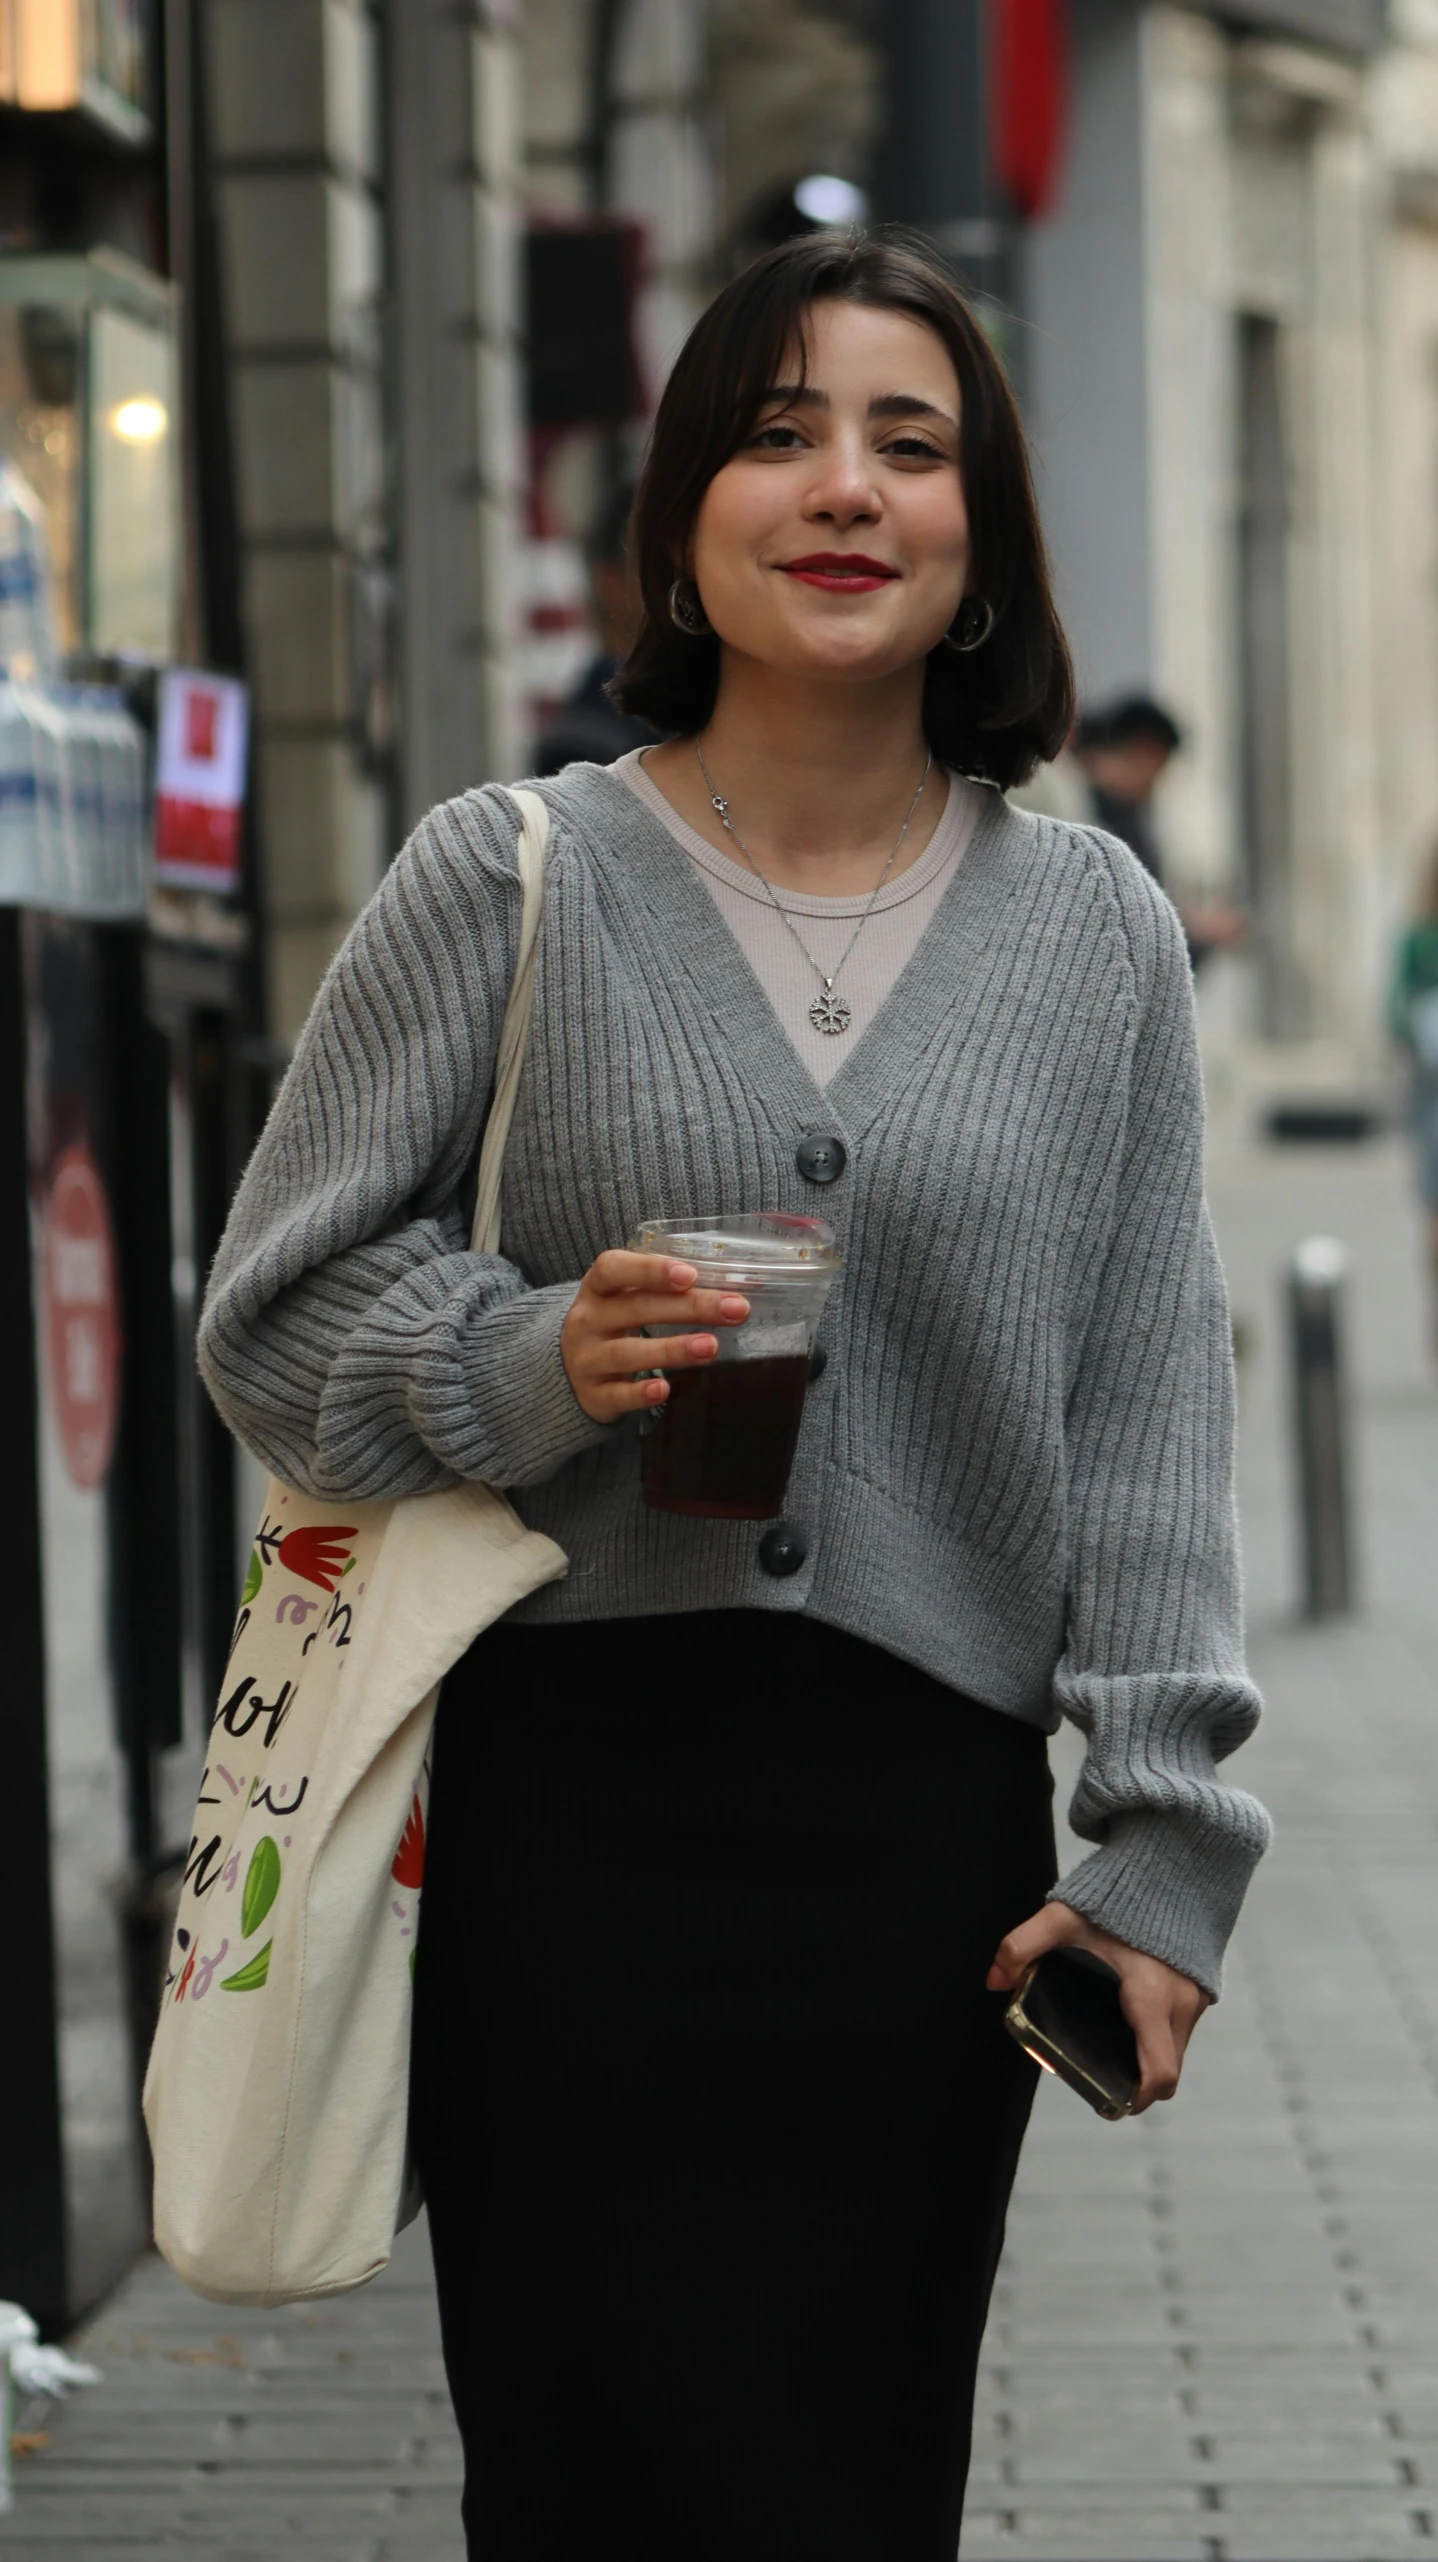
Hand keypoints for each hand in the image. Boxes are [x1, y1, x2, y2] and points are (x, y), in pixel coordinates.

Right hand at [560, 1250, 749, 1424]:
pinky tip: (664, 1388)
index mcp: (597, 1288)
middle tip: (735, 1310)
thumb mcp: (622, 1298)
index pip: (613, 1269)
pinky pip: (618, 1395)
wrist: (568, 1369)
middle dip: (689, 1307)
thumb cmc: (611, 1323)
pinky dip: (640, 1394)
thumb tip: (728, 1288)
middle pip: (636, 1309)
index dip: (650, 1270)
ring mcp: (587, 1359)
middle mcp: (587, 1321)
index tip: (689, 1275)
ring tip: (710, 1346)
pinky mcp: (594, 1395)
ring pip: (628, 1353)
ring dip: (672, 1349)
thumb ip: (662, 1289)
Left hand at [987, 1899, 1208, 2114]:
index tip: (1111, 2103)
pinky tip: (1126, 2017)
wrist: (1173, 1860)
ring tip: (1107, 2042)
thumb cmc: (1120, 1891)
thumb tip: (994, 1980)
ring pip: (1176, 2050)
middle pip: (1167, 2068)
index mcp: (1151, 1995)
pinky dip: (1158, 2035)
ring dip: (1147, 2057)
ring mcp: (1197, 1997)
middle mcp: (1182, 2003)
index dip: (1136, 2099)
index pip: (1159, 2073)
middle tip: (1097, 2072)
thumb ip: (1023, 1946)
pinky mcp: (1201, 1987)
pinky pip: (1181, 2029)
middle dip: (1136, 2080)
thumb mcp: (1063, 1916)